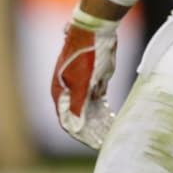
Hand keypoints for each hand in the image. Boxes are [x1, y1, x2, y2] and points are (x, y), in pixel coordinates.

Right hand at [51, 14, 118, 148]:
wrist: (95, 29)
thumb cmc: (86, 54)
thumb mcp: (83, 81)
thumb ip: (78, 104)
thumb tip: (76, 127)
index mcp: (60, 93)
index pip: (68, 121)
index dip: (81, 134)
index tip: (94, 143)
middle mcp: (68, 90)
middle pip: (79, 116)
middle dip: (92, 129)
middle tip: (106, 140)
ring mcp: (80, 84)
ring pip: (88, 108)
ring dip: (98, 120)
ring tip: (110, 131)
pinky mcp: (92, 78)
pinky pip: (96, 98)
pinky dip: (103, 108)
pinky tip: (112, 116)